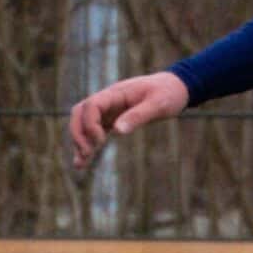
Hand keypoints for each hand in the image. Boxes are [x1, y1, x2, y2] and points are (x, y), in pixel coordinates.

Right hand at [68, 70, 189, 173]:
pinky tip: (83, 162)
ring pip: (83, 123)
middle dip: (78, 133)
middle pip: (79, 112)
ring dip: (79, 141)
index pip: (91, 105)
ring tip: (80, 164)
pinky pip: (94, 131)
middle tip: (87, 153)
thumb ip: (138, 116)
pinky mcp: (113, 119)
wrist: (174, 88)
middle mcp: (108, 100)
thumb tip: (118, 131)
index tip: (101, 141)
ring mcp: (109, 109)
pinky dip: (87, 144)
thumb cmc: (167, 93)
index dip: (90, 124)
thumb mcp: (158, 104)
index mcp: (116, 93)